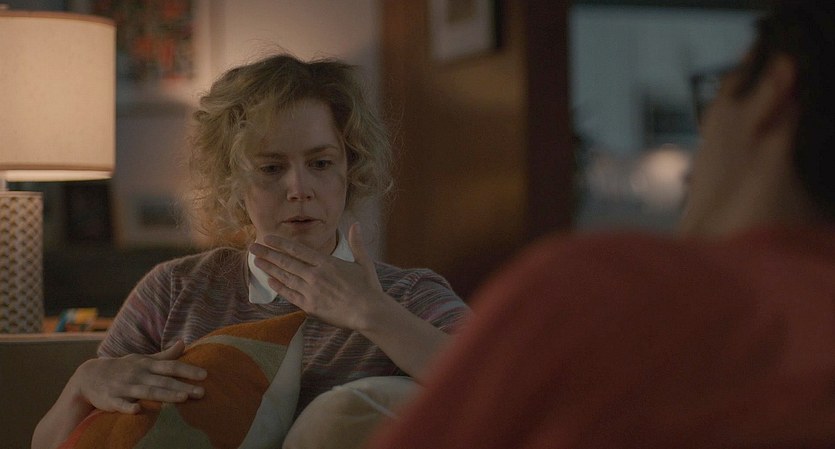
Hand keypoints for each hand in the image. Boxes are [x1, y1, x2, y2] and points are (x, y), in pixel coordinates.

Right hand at [72, 340, 206, 413]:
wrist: (89, 376)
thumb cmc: (124, 368)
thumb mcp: (143, 359)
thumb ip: (165, 355)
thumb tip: (184, 343)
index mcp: (147, 365)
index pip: (171, 366)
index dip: (188, 370)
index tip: (205, 375)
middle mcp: (138, 374)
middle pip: (163, 381)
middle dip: (183, 386)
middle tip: (202, 392)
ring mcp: (125, 387)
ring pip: (147, 392)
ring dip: (165, 395)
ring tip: (183, 398)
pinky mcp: (112, 400)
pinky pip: (121, 404)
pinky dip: (128, 407)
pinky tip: (138, 410)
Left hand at [249, 222, 388, 330]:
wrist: (369, 312)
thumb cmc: (368, 288)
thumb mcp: (364, 262)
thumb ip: (356, 243)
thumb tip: (356, 224)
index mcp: (327, 263)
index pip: (298, 250)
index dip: (281, 243)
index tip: (268, 238)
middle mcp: (316, 275)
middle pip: (287, 262)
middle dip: (268, 253)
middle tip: (253, 247)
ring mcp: (311, 291)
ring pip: (285, 277)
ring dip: (269, 268)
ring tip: (257, 261)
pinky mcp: (310, 306)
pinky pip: (290, 295)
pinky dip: (279, 287)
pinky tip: (270, 281)